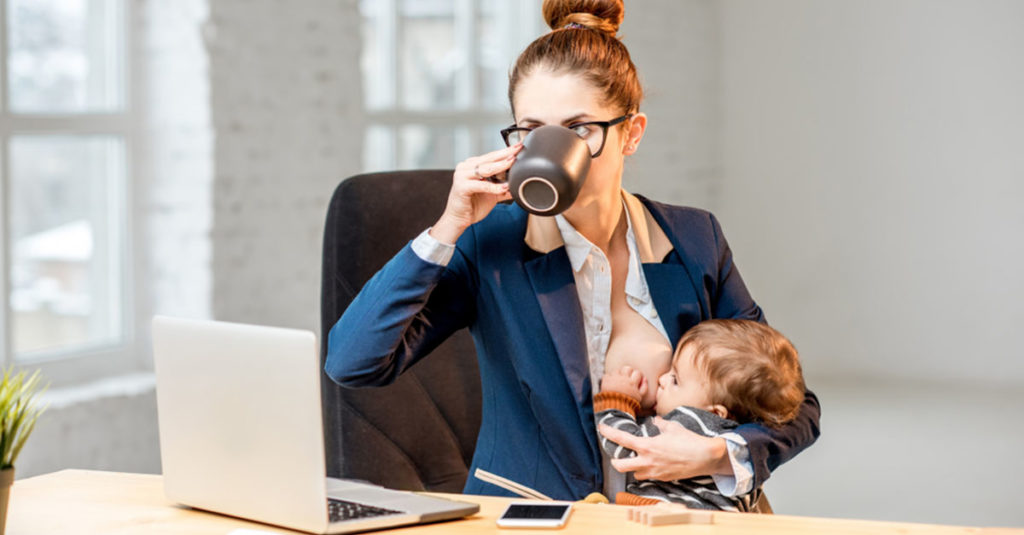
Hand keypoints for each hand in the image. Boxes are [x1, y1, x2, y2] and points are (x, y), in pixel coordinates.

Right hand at [431, 144, 521, 243]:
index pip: (491, 156)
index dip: (505, 151)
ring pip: (485, 169)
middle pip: (489, 159)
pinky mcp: (461, 187)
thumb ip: (503, 188)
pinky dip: (494, 187)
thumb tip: (518, 185)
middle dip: (505, 154)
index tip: (518, 147)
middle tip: (517, 150)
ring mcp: (461, 176)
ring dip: (500, 166)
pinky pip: (481, 185)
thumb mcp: (492, 195)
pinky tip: (504, 187)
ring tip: (512, 163)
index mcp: (471, 166)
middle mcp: (465, 168)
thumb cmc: (472, 205)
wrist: (458, 219)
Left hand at [598, 418, 731, 480]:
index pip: (622, 439)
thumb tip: (655, 421)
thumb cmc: (689, 440)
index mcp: (647, 446)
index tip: (602, 428)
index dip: (609, 433)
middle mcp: (647, 462)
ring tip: (637, 460)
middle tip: (616, 455)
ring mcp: (655, 473)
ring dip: (633, 468)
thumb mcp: (672, 427)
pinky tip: (652, 464)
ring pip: (635, 474)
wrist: (706, 457)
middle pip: (620, 466)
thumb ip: (660, 425)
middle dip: (615, 461)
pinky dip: (647, 471)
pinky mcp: (663, 479)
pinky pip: (649, 477)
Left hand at [600, 365, 646, 400]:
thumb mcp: (639, 397)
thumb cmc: (628, 403)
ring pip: (617, 370)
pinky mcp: (606, 380)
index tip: (635, 379)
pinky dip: (608, 378)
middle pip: (628, 368)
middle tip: (626, 378)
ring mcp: (614, 378)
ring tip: (618, 381)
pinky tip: (610, 383)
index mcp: (633, 382)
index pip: (637, 372)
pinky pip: (607, 375)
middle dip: (628, 372)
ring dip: (618, 374)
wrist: (615, 407)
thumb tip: (645, 378)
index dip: (637, 375)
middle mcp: (624, 378)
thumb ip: (644, 387)